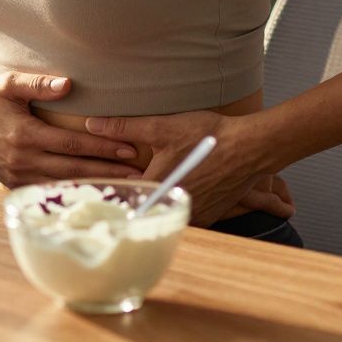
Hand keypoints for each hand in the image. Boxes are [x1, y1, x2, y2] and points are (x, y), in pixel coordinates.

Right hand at [0, 72, 141, 187]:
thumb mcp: (7, 83)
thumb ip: (37, 83)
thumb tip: (68, 84)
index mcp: (25, 135)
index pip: (73, 144)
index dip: (103, 148)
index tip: (129, 149)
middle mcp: (23, 160)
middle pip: (74, 168)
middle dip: (108, 170)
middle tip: (137, 172)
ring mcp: (19, 176)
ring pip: (64, 184)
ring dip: (94, 184)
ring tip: (123, 184)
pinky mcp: (15, 184)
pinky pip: (50, 190)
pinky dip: (74, 190)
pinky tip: (93, 189)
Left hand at [85, 111, 293, 226]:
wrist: (250, 148)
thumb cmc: (207, 135)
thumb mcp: (162, 126)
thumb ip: (123, 127)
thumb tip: (91, 124)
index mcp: (157, 189)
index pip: (123, 197)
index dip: (110, 190)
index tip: (99, 188)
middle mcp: (173, 209)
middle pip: (145, 208)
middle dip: (133, 198)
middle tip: (120, 187)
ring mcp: (193, 215)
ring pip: (165, 213)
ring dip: (157, 203)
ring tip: (148, 189)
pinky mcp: (209, 217)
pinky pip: (185, 215)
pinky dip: (178, 205)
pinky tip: (178, 189)